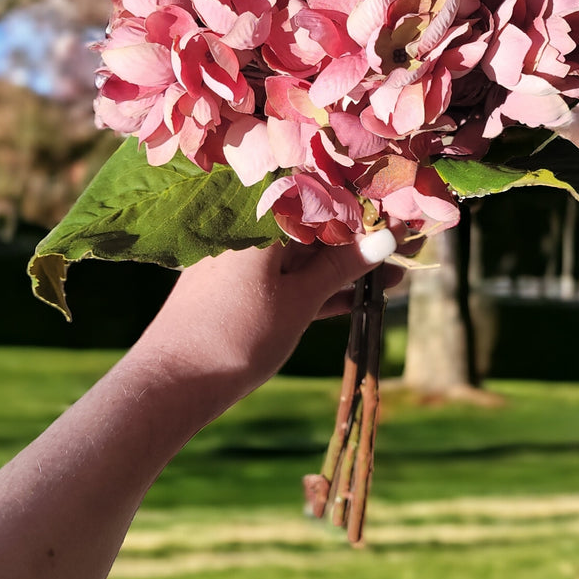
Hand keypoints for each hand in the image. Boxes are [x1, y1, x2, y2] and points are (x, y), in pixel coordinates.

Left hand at [135, 228, 415, 400]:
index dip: (366, 205)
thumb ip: (342, 266)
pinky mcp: (236, 287)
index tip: (404, 214)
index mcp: (257, 216)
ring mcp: (239, 258)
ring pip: (304, 254)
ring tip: (395, 277)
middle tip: (408, 248)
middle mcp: (245, 227)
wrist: (170, 385)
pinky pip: (285, 277)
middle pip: (314, 224)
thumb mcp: (299, 300)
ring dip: (345, 266)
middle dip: (361, 238)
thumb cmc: (236, 335)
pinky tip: (358, 298)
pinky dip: (318, 286)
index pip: (321, 194)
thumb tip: (387, 237)